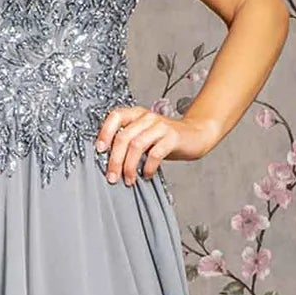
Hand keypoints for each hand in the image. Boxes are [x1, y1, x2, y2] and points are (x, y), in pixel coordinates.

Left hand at [95, 105, 214, 185]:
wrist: (196, 135)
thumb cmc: (166, 139)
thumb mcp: (145, 136)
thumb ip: (129, 142)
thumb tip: (108, 161)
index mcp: (137, 114)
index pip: (116, 116)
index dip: (105, 132)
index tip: (99, 150)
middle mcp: (147, 117)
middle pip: (124, 137)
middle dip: (115, 160)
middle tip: (112, 177)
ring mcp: (160, 126)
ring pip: (137, 145)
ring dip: (129, 166)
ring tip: (128, 180)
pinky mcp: (172, 137)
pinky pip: (155, 153)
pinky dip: (148, 167)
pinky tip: (147, 175)